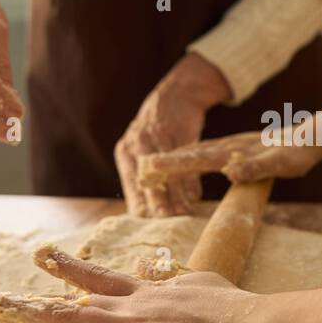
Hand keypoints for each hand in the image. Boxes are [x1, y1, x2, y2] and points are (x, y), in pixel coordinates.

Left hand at [0, 244, 260, 322]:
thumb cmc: (235, 308)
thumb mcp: (200, 282)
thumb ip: (171, 279)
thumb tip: (152, 269)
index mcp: (149, 292)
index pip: (100, 279)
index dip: (69, 269)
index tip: (42, 257)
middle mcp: (134, 307)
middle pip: (74, 301)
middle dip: (34, 298)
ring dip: (37, 318)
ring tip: (4, 312)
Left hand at [116, 53, 231, 216]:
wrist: (176, 95)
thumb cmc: (160, 130)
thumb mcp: (145, 150)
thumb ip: (146, 178)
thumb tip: (152, 214)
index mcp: (126, 152)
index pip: (131, 186)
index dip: (142, 206)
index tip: (152, 226)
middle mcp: (136, 144)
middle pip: (147, 180)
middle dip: (158, 203)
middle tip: (168, 221)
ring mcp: (157, 136)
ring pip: (166, 172)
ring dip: (176, 195)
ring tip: (184, 213)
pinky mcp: (176, 129)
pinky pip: (183, 160)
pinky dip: (189, 178)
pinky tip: (195, 194)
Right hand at [137, 127, 321, 190]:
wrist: (309, 137)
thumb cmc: (298, 153)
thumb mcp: (283, 164)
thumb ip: (258, 167)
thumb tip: (232, 172)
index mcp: (234, 152)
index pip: (198, 159)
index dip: (174, 166)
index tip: (149, 169)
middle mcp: (226, 149)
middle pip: (188, 155)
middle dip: (163, 165)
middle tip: (138, 172)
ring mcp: (227, 150)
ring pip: (192, 154)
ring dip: (170, 163)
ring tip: (147, 170)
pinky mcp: (232, 153)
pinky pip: (202, 158)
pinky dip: (185, 162)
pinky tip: (176, 166)